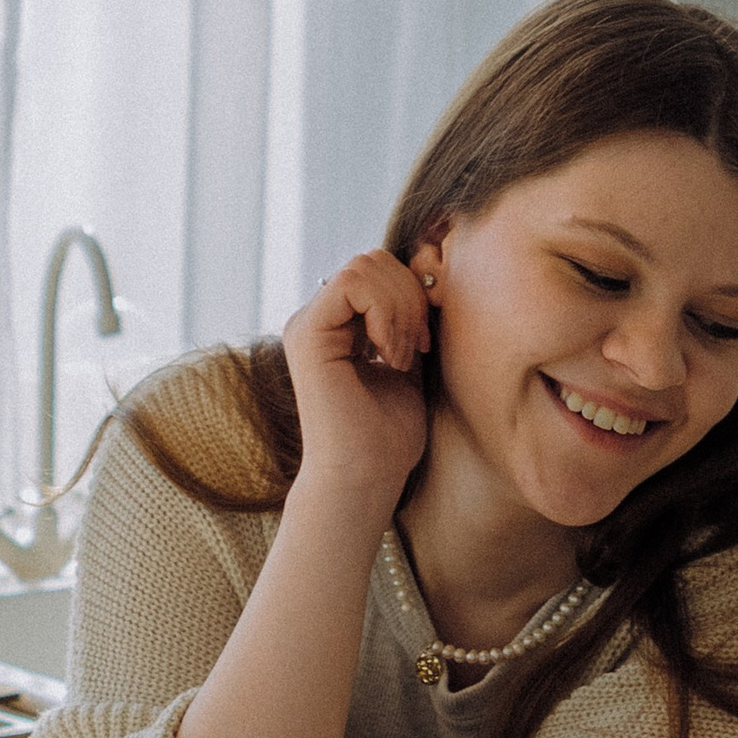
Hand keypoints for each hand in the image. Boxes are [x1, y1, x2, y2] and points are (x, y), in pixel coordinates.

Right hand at [283, 251, 430, 511]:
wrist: (366, 478)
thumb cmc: (389, 436)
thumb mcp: (409, 364)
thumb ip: (408, 321)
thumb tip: (430, 276)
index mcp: (338, 326)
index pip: (378, 270)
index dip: (413, 294)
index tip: (425, 342)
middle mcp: (318, 321)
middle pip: (372, 260)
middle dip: (409, 297)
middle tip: (417, 349)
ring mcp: (308, 325)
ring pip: (364, 266)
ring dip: (400, 309)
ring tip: (403, 357)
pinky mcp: (306, 334)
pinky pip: (352, 283)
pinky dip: (385, 312)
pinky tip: (390, 355)